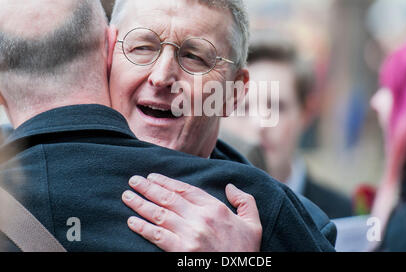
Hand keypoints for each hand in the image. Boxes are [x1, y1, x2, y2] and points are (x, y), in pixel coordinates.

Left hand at [121, 173, 261, 251]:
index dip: (166, 182)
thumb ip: (244, 201)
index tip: (152, 177)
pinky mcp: (181, 252)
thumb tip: (230, 186)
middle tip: (133, 181)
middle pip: (168, 198)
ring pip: (159, 214)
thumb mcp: (253, 223)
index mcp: (215, 208)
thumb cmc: (245, 251)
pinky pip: (158, 236)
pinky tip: (131, 221)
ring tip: (127, 196)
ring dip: (141, 204)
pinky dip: (143, 228)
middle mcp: (201, 218)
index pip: (185, 190)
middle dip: (148, 188)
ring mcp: (190, 235)